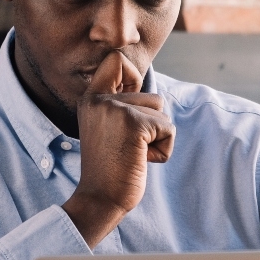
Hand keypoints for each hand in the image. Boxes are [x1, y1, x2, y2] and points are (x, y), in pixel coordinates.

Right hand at [62, 51, 174, 247]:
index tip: (129, 105)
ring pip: (161, 110)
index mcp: (91, 98)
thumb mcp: (107, 127)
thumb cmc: (109, 167)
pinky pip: (168, 128)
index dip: (132, 76)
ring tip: (134, 152)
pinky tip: (141, 160)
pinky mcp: (135, 125)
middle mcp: (99, 99)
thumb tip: (143, 83)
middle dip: (151, 123)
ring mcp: (116, 110)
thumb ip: (120, 104)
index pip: (116, 60)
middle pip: (151, 94)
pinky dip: (163, 148)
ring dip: (157, 135)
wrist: (100, 199)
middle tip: (127, 145)